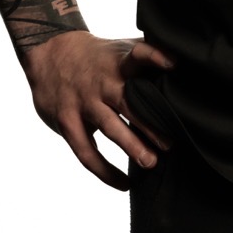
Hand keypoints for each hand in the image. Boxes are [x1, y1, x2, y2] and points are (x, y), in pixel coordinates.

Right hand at [20, 30, 175, 189]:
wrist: (50, 50)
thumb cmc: (97, 56)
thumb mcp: (119, 49)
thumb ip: (145, 58)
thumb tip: (182, 66)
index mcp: (119, 62)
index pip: (138, 54)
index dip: (155, 56)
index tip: (174, 64)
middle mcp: (103, 81)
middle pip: (129, 101)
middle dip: (149, 122)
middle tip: (171, 142)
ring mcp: (84, 102)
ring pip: (110, 127)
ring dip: (131, 145)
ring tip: (151, 162)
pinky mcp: (68, 122)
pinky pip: (87, 152)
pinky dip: (105, 171)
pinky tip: (124, 183)